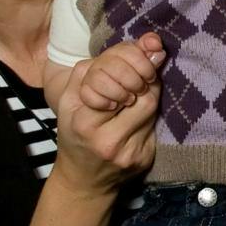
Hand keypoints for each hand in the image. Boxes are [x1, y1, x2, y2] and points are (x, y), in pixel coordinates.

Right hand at [50, 33, 162, 195]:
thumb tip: (150, 44)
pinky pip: (155, 125)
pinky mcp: (143, 159)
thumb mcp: (70, 100)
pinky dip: (150, 113)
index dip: (125, 64)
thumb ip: (94, 70)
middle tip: (139, 77)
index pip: (109, 78)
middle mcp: (105, 138)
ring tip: (138, 93)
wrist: (84, 180)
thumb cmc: (76, 132)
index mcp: (81, 120)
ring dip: (149, 93)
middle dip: (143, 77)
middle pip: (140, 94)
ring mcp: (127, 151)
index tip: (125, 66)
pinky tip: (139, 114)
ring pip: (151, 107)